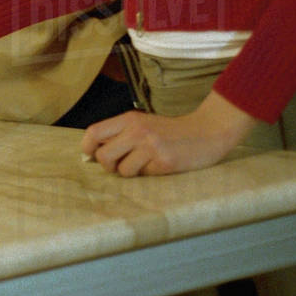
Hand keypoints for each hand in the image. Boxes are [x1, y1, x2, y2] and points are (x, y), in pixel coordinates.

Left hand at [80, 91, 259, 175]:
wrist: (207, 131)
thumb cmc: (170, 131)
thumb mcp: (143, 124)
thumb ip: (120, 134)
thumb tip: (93, 153)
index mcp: (129, 120)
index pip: (94, 132)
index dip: (87, 147)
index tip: (91, 155)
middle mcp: (137, 131)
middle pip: (104, 157)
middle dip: (109, 166)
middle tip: (120, 165)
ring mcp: (151, 146)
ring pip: (123, 171)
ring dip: (132, 172)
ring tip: (146, 163)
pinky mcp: (165, 162)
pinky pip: (144, 176)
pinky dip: (150, 174)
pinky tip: (161, 164)